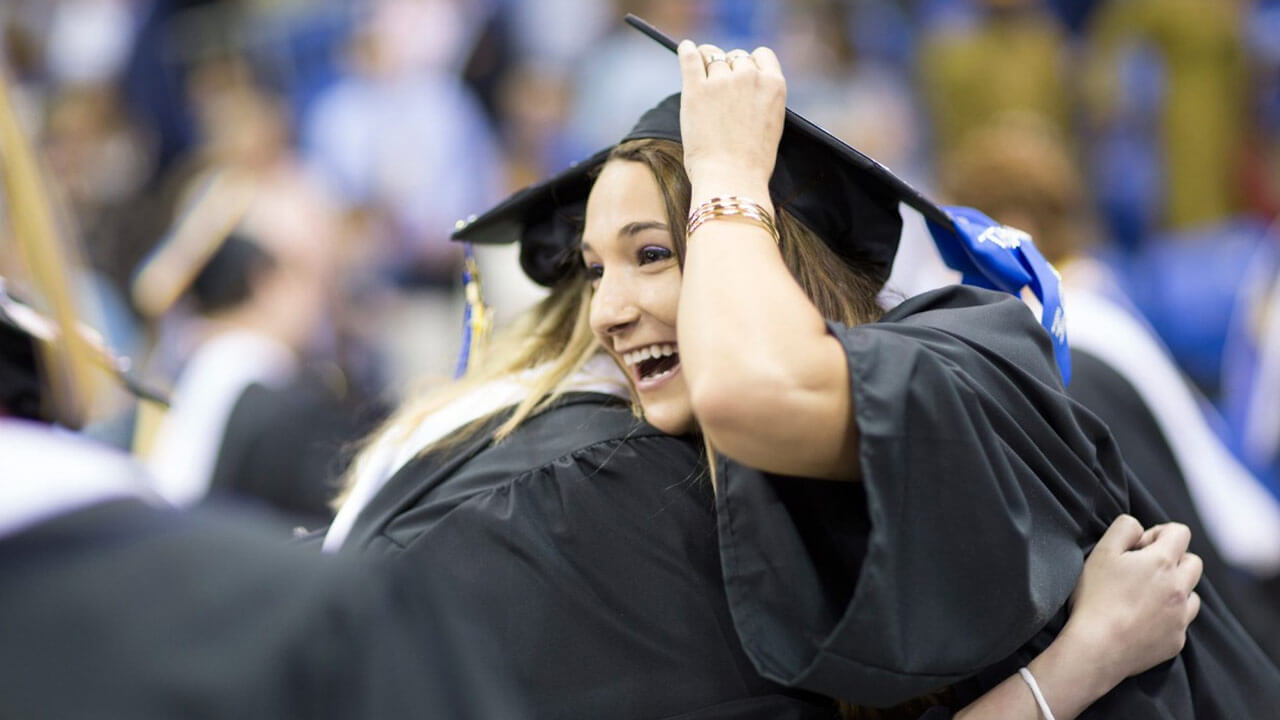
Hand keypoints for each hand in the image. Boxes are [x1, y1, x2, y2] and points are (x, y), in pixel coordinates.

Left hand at [676, 40, 785, 193]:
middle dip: (729, 70)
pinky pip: (690, 59)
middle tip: (720, 90)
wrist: (731, 179)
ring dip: (708, 67)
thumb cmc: (751, 163)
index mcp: (774, 85)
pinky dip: (686, 52)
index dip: (750, 64)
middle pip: (736, 57)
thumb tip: (743, 88)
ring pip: (713, 58)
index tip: (741, 75)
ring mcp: (722, 81)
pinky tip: (685, 49)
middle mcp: (749, 77)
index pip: (761, 55)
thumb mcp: (771, 125)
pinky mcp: (696, 89)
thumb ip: (761, 100)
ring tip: (702, 79)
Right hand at [1060, 515, 1201, 685]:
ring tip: (1146, 596)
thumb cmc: (1095, 597)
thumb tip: (1139, 527)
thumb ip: (1124, 528)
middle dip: (1172, 560)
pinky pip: (1181, 621)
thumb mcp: (1101, 552)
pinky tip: (1143, 620)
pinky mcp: (1176, 640)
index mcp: (1162, 562)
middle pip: (1193, 562)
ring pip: (1192, 593)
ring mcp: (1180, 617)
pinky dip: (1168, 616)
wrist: (1097, 648)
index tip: (1138, 548)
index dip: (1158, 534)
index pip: (1180, 532)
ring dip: (1175, 589)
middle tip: (1143, 571)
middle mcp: (1179, 588)